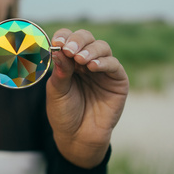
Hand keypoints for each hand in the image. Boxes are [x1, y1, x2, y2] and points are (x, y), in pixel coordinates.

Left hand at [46, 28, 128, 167]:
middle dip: (77, 40)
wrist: (77, 137)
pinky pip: (113, 65)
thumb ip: (60, 71)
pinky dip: (103, 62)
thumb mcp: (56, 92)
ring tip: (80, 59)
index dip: (64, 37)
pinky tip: (92, 67)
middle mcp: (86, 62)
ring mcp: (103, 70)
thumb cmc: (64, 113)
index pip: (68, 40)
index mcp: (69, 61)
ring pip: (102, 47)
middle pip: (86, 38)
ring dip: (90, 50)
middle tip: (69, 49)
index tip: (57, 42)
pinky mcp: (117, 81)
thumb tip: (58, 50)